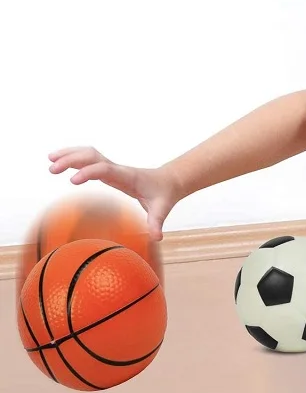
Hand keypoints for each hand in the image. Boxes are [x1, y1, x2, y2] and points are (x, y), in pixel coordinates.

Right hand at [48, 146, 180, 241]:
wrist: (168, 182)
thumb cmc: (164, 195)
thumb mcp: (162, 210)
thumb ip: (156, 223)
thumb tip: (156, 238)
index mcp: (128, 177)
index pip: (105, 169)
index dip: (89, 172)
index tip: (72, 181)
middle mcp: (118, 169)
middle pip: (92, 157)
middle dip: (72, 159)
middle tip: (52, 169)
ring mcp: (112, 168)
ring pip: (89, 154)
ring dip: (70, 155)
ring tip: (50, 161)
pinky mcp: (109, 170)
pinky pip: (89, 160)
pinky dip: (74, 157)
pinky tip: (60, 161)